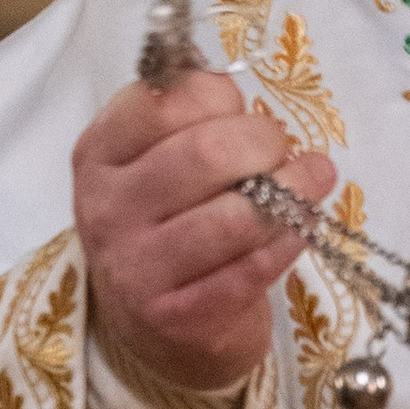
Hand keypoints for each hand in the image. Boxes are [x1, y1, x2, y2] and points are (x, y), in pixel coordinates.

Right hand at [72, 69, 335, 396]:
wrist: (156, 332)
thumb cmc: (167, 225)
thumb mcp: (153, 162)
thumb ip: (183, 115)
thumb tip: (225, 76)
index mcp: (97, 155)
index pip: (163, 101)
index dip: (218, 97)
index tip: (238, 111)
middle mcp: (107, 210)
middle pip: (207, 153)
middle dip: (264, 142)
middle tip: (280, 150)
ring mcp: (140, 268)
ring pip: (238, 215)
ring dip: (293, 191)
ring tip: (312, 180)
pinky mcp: (182, 316)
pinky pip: (255, 265)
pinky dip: (292, 236)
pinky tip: (303, 222)